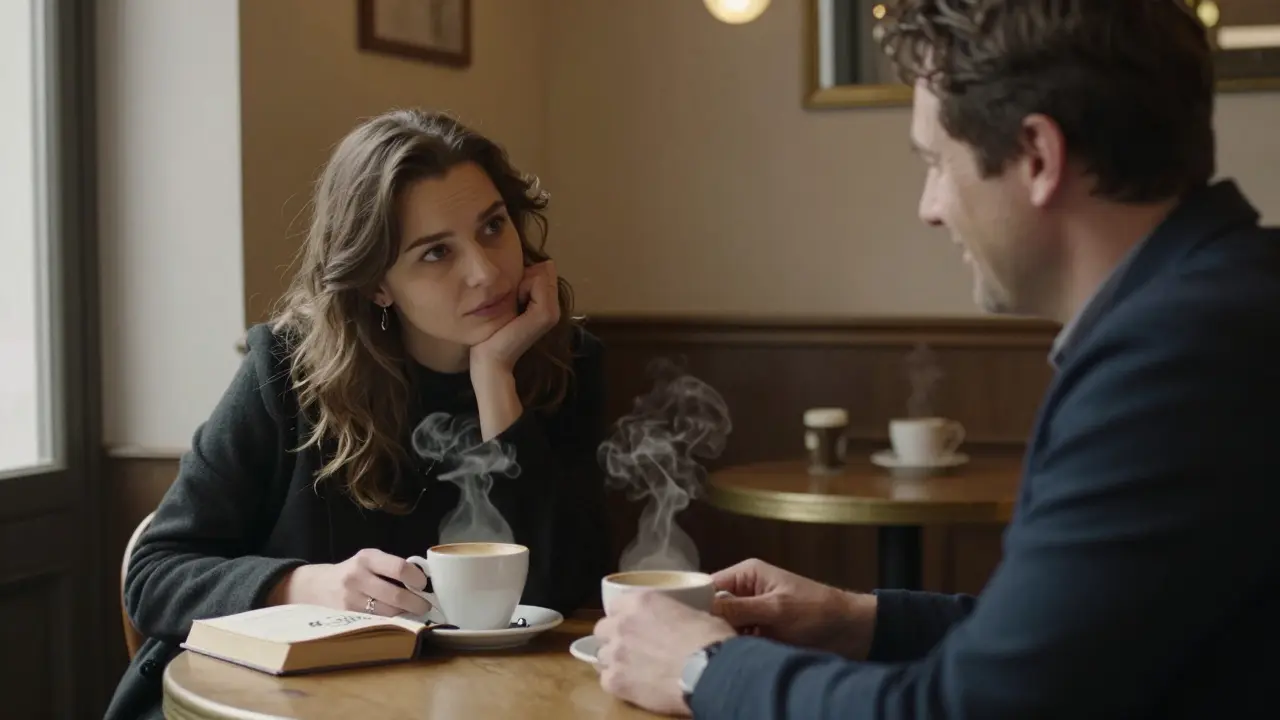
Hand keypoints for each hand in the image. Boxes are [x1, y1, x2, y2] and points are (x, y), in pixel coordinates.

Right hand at [268, 549, 430, 617]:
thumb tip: (424, 580)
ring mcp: (351, 599)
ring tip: (412, 612)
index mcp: (367, 558)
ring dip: (405, 614)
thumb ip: (391, 567)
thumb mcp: (369, 560)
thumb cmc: (352, 572)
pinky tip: (396, 619)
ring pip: (388, 612)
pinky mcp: (347, 616)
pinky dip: (390, 621)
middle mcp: (358, 577)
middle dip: (416, 603)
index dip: (417, 579)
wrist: (316, 587)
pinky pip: (376, 621)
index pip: (399, 568)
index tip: (425, 585)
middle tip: (425, 606)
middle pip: (396, 595)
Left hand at [469, 261, 560, 374]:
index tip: (512, 296)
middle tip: (512, 301)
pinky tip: (515, 306)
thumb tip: (541, 262)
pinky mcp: (546, 314)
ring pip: (542, 274)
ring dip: (522, 283)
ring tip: (513, 304)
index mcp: (547, 304)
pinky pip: (538, 282)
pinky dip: (523, 288)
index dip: (526, 276)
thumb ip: (524, 283)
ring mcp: (553, 312)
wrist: (491, 357)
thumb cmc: (494, 329)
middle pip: (545, 270)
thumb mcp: (510, 301)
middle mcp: (555, 308)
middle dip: (525, 278)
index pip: (545, 269)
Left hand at [593, 592, 736, 716]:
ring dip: (614, 660)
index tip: (636, 625)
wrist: (710, 672)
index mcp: (641, 601)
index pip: (616, 605)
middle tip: (633, 647)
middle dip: (614, 637)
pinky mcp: (615, 681)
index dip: (625, 616)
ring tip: (633, 670)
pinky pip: (605, 680)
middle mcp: (622, 624)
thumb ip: (675, 615)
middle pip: (603, 629)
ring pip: (601, 656)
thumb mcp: (696, 614)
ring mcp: (615, 653)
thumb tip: (680, 622)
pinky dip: (618, 683)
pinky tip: (633, 686)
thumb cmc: (711, 640)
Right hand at [711, 558, 876, 658]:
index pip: (708, 586)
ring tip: (722, 651)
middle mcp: (745, 592)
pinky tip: (735, 658)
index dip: (695, 603)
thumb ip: (739, 609)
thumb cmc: (817, 610)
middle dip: (710, 625)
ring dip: (725, 639)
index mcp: (747, 574)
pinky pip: (738, 641)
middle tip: (705, 641)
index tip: (686, 623)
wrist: (850, 631)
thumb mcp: (776, 609)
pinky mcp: (760, 634)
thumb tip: (703, 610)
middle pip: (712, 609)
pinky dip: (737, 649)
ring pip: (724, 628)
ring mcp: (752, 614)